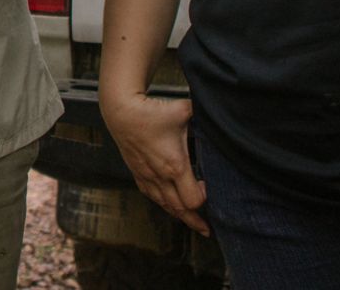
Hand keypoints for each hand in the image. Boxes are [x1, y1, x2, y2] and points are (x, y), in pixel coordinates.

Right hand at [103, 93, 209, 235]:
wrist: (121, 111)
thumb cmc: (152, 111)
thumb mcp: (184, 111)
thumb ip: (204, 115)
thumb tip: (218, 114)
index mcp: (174, 165)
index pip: (193, 200)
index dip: (204, 198)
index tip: (208, 186)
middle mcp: (160, 176)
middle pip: (180, 210)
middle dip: (195, 221)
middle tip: (206, 229)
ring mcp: (147, 176)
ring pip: (164, 205)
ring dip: (179, 215)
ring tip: (190, 222)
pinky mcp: (137, 173)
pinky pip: (152, 196)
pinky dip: (163, 204)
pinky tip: (169, 204)